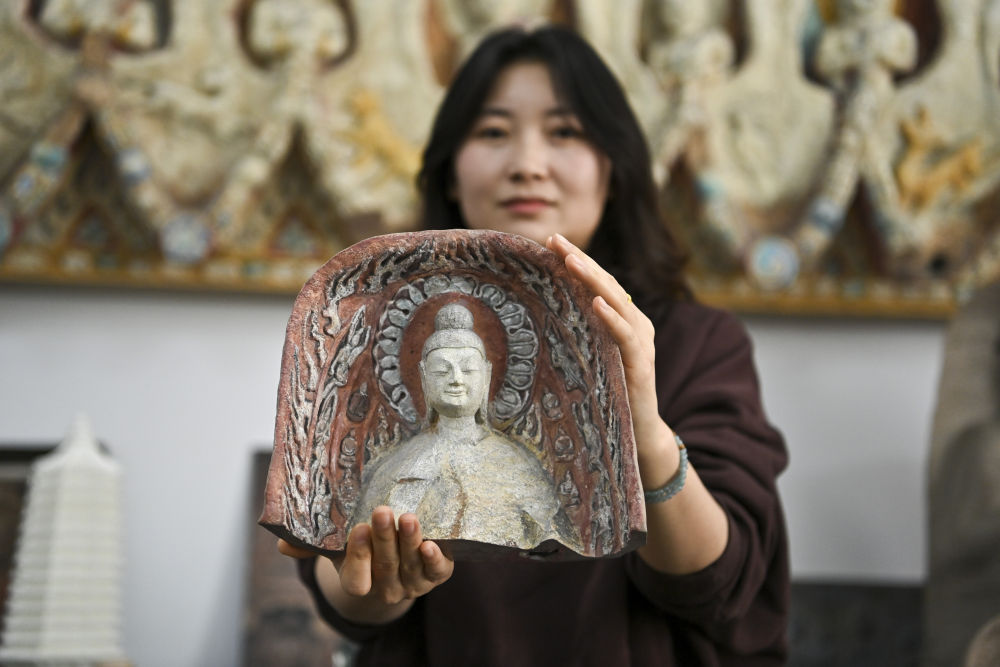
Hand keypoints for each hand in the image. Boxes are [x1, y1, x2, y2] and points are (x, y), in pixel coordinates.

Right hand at [278, 506, 452, 608]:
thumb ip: (311, 543)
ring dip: (409, 542)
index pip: (356, 579)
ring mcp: (413, 583)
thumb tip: (282, 541)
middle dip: (384, 540)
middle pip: (385, 566)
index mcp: (359, 581)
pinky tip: (431, 544)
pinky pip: (437, 572)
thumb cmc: (364, 542)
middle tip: (382, 512)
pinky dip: (434, 560)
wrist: (400, 546)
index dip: (358, 556)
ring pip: (411, 566)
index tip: (359, 528)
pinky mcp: (436, 574)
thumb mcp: (337, 543)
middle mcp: (386, 586)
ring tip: (408, 518)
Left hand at [545, 234, 678, 486]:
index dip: (577, 261)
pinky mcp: (641, 364)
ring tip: (571, 261)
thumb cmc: (609, 394)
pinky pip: (626, 336)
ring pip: (617, 302)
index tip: (549, 242)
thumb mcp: (591, 358)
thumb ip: (578, 335)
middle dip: (580, 261)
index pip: (599, 283)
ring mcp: (641, 343)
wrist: (639, 432)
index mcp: (624, 320)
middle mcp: (637, 325)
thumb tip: (539, 316)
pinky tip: (596, 303)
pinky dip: (612, 318)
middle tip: (554, 240)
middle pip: (607, 285)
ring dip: (593, 280)